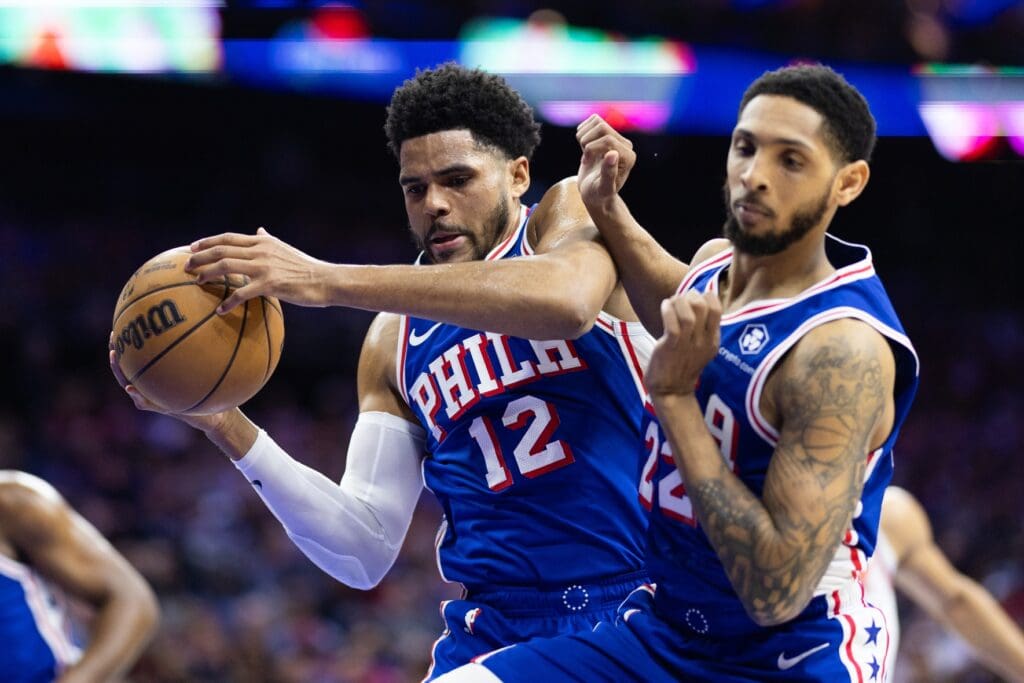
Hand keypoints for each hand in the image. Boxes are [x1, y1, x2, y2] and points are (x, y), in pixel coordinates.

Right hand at [108, 333, 225, 432]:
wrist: (216, 416)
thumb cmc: (211, 390)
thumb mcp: (205, 370)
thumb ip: (200, 355)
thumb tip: (206, 325)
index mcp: (159, 377)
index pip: (139, 359)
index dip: (128, 344)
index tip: (121, 327)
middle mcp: (152, 386)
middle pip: (127, 369)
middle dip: (117, 354)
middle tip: (112, 339)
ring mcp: (154, 398)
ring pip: (129, 384)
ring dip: (120, 371)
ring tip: (114, 356)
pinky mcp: (161, 409)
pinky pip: (144, 403)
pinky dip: (136, 396)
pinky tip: (131, 387)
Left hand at [185, 227, 328, 312]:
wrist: (326, 280)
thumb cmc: (307, 268)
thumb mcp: (285, 249)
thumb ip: (268, 240)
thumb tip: (259, 229)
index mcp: (263, 242)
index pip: (228, 237)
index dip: (207, 241)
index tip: (191, 248)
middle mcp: (261, 250)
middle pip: (222, 249)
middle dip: (199, 257)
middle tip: (186, 267)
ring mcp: (265, 266)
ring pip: (226, 266)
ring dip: (207, 274)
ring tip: (196, 283)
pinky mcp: (270, 284)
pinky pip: (242, 292)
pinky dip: (228, 301)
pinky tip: (220, 310)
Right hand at [576, 114, 636, 209]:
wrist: (595, 193)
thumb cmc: (599, 194)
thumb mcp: (603, 188)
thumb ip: (609, 173)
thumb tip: (613, 153)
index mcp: (628, 157)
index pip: (607, 139)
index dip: (591, 149)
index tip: (586, 163)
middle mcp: (625, 145)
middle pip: (601, 127)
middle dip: (587, 142)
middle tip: (585, 159)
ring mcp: (615, 138)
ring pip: (596, 121)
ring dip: (584, 136)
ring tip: (585, 154)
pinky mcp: (605, 135)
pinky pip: (593, 121)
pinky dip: (583, 132)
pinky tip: (584, 148)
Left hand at [646, 291, 721, 397]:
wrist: (672, 391)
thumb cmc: (682, 364)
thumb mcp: (700, 346)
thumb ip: (702, 326)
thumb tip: (695, 298)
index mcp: (713, 339)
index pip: (717, 308)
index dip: (704, 295)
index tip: (692, 298)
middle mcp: (703, 341)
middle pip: (703, 306)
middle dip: (689, 295)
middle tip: (679, 300)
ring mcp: (688, 345)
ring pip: (688, 313)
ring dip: (677, 302)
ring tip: (670, 303)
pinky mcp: (671, 347)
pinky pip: (672, 324)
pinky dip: (667, 310)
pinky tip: (664, 306)